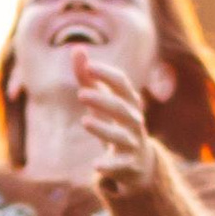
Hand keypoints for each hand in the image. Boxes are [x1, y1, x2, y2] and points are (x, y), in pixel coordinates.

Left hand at [72, 47, 153, 191]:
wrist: (138, 164)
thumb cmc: (116, 125)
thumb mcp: (102, 101)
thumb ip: (88, 78)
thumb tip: (76, 48)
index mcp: (129, 103)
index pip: (122, 85)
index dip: (107, 75)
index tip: (89, 66)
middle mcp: (134, 122)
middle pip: (122, 109)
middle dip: (103, 101)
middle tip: (81, 94)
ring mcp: (133, 144)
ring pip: (121, 137)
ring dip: (104, 129)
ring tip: (85, 121)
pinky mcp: (128, 166)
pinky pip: (120, 166)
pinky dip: (109, 165)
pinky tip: (95, 165)